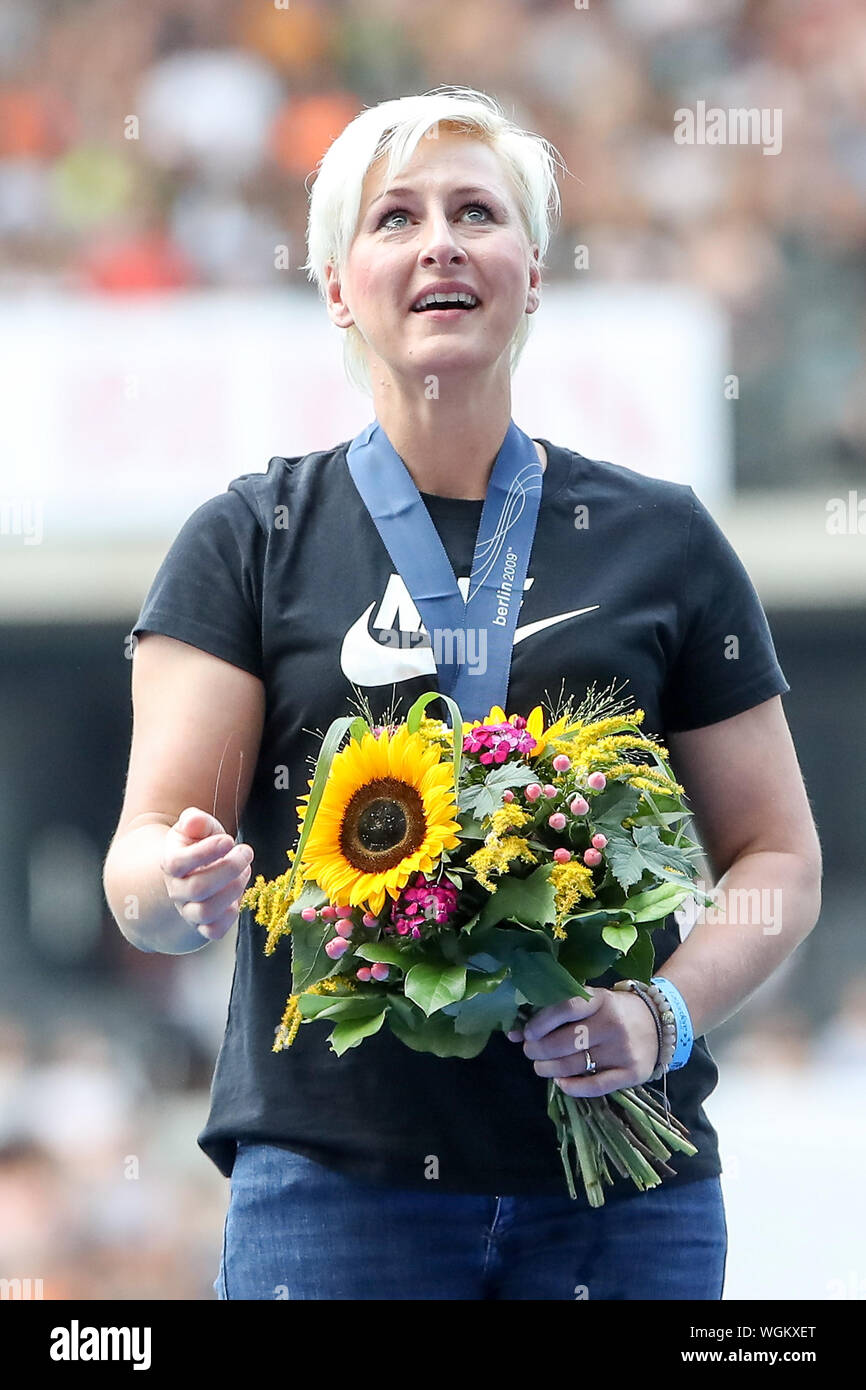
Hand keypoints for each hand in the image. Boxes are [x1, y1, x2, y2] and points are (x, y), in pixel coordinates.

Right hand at [160, 807, 254, 941]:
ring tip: (245, 871)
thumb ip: (196, 821)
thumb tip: (193, 821)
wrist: (195, 870)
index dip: (204, 852)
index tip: (228, 840)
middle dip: (229, 869)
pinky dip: (229, 917)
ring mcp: (189, 909)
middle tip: (246, 852)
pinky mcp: (203, 925)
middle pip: (197, 888)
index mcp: (171, 863)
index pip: (177, 863)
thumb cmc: (199, 844)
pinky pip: (214, 931)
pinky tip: (237, 898)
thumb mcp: (197, 827)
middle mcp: (177, 890)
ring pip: (205, 912)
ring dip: (233, 890)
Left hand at [506, 987, 659, 1096]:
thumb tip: (513, 1032)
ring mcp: (623, 1050)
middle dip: (539, 1050)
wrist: (661, 1024)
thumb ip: (558, 1013)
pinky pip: (595, 1085)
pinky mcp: (632, 1073)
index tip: (526, 1033)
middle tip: (531, 1052)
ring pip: (575, 1065)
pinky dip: (573, 1087)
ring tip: (541, 1066)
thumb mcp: (593, 1002)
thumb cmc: (615, 1011)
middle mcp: (612, 1024)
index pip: (565, 1008)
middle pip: (566, 1041)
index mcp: (601, 1000)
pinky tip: (561, 1082)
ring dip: (549, 1069)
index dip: (541, 1022)